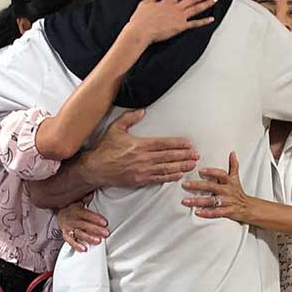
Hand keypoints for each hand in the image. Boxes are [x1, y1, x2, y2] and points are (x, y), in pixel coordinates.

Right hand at [59, 195, 108, 252]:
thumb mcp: (79, 201)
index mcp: (75, 210)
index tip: (105, 222)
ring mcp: (68, 228)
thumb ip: (86, 198)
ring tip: (98, 241)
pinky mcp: (65, 235)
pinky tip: (84, 249)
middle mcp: (71, 219)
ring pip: (79, 233)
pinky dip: (77, 245)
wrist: (60, 214)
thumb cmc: (73, 207)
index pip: (86, 214)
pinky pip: (70, 241)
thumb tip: (92, 192)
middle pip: (84, 225)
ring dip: (89, 238)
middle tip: (106, 233)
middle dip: (96, 229)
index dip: (95, 218)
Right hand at [81, 109, 199, 187]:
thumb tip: (142, 110)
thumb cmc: (104, 148)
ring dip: (181, 166)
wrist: (95, 168)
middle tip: (196, 155)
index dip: (178, 144)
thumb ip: (129, 118)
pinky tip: (179, 175)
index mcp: (140, 144)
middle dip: (184, 156)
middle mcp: (143, 158)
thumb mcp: (115, 129)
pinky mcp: (139, 180)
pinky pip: (158, 178)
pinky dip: (170, 177)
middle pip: (169, 156)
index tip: (189, 144)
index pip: (164, 143)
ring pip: (166, 168)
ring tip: (192, 165)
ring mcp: (142, 170)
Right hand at [126, 0, 217, 44]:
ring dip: (207, 3)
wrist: (141, 31)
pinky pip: (195, 23)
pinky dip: (204, 21)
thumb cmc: (140, 20)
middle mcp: (175, 7)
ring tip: (215, 0)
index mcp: (167, 1)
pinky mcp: (180, 27)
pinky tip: (212, 19)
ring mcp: (179, 17)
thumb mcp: (145, 3)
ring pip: (196, 8)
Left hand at [181, 152, 251, 221]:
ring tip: (185, 201)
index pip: (221, 174)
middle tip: (185, 185)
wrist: (248, 207)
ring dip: (197, 201)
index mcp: (229, 182)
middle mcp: (227, 191)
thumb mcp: (236, 178)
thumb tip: (232, 153)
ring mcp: (227, 202)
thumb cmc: (238, 192)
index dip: (211, 172)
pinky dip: (206, 213)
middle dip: (197, 186)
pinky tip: (196, 212)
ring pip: (211, 201)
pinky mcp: (227, 212)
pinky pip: (216, 213)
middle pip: (212, 187)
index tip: (200, 170)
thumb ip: (233, 165)